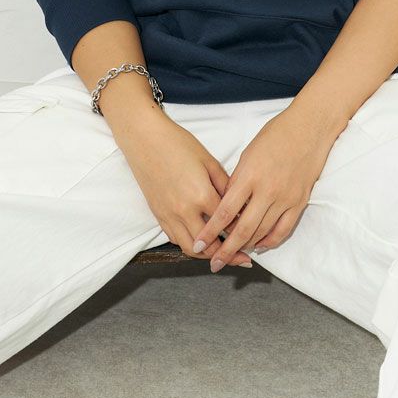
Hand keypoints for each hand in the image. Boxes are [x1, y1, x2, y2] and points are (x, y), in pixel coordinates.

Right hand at [116, 113, 255, 267]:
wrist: (144, 139)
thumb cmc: (178, 144)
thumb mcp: (208, 161)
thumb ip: (225, 185)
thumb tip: (239, 204)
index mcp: (201, 196)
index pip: (228, 224)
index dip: (242, 231)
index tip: (253, 236)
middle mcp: (184, 211)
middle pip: (210, 245)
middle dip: (228, 255)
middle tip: (243, 259)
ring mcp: (169, 215)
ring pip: (191, 248)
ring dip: (207, 256)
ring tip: (222, 256)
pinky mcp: (158, 215)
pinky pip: (176, 239)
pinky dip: (190, 244)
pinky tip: (201, 242)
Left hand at [190, 104, 337, 270]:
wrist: (309, 128)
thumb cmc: (275, 135)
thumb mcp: (247, 154)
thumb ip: (237, 181)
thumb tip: (226, 206)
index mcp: (249, 176)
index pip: (224, 212)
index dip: (210, 232)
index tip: (198, 244)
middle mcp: (267, 190)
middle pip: (242, 229)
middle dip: (225, 250)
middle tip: (214, 264)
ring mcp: (285, 198)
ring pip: (262, 233)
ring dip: (246, 247)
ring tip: (233, 256)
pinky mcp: (299, 202)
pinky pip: (282, 230)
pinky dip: (269, 241)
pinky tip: (259, 246)